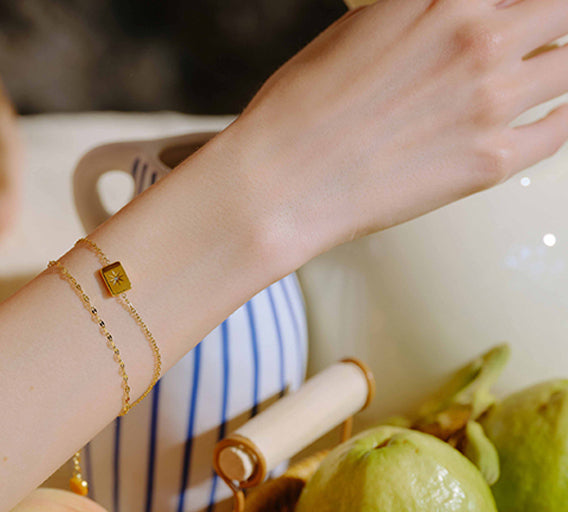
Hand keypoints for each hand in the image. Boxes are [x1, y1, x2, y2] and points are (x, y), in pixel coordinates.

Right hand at [226, 0, 567, 270]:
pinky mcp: (491, 162)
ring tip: (540, 74)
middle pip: (561, 8)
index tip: (518, 14)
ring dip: (556, 67)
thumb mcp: (358, 28)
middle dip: (550, 19)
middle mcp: (477, 39)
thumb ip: (421, 12)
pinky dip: (558, 119)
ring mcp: (490, 102)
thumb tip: (451, 15)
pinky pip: (559, 130)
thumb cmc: (299, 113)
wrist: (279, 186)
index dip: (522, 3)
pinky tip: (547, 116)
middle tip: (539, 32)